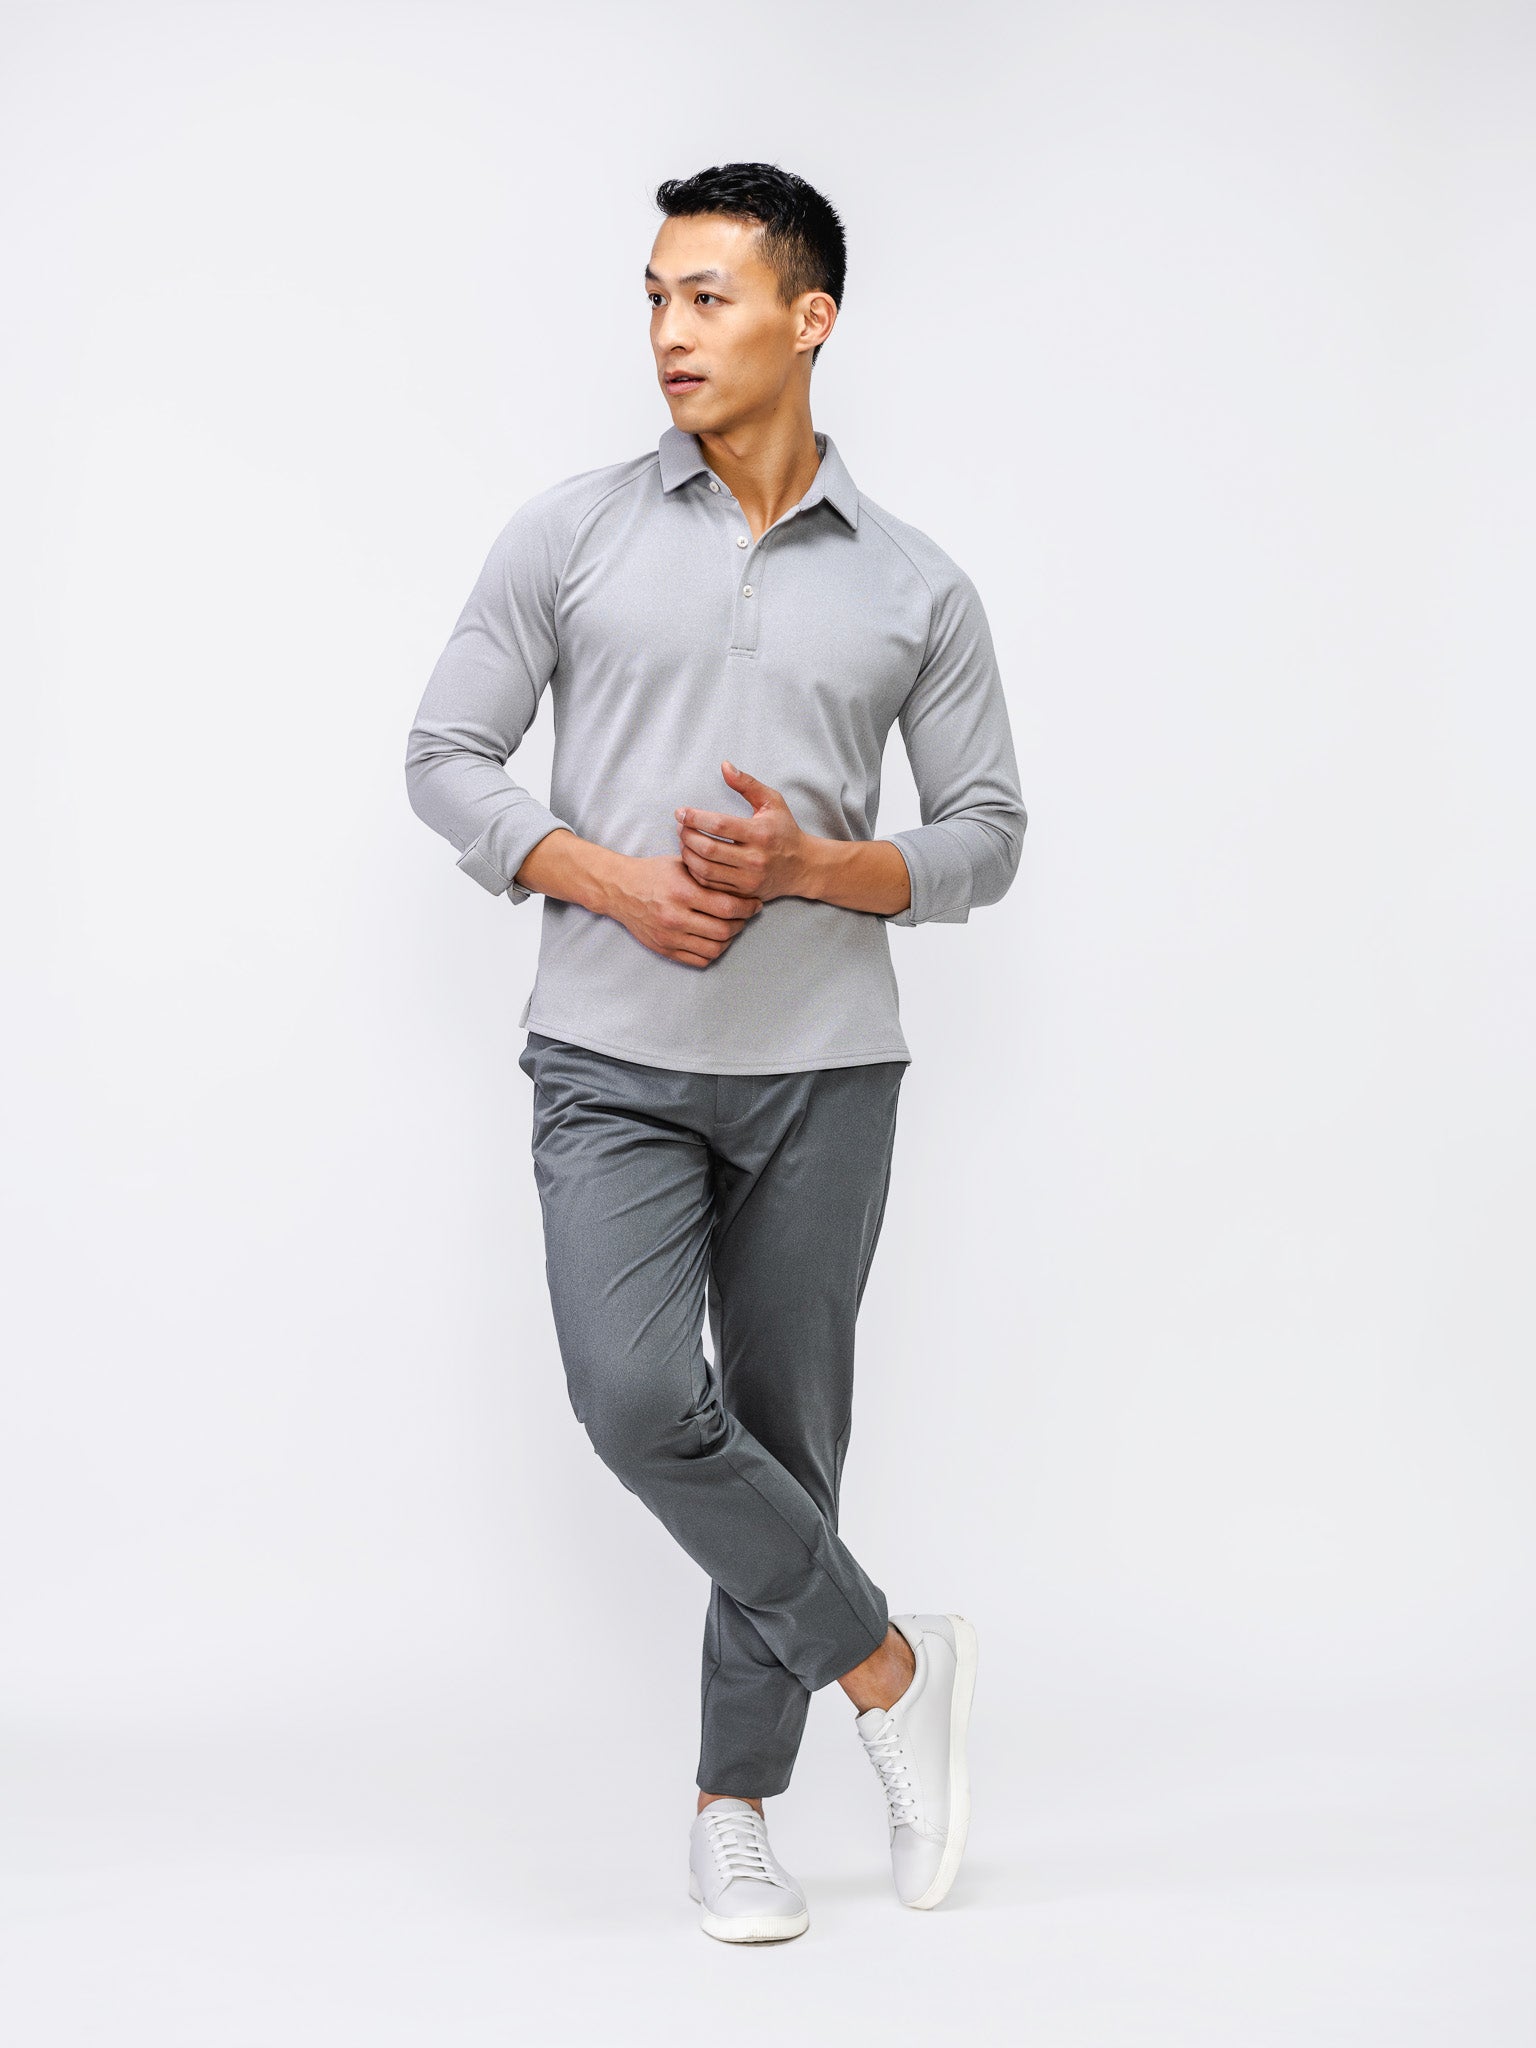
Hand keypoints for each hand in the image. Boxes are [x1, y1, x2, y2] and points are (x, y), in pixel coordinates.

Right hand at [603, 853, 762, 966]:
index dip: (747, 908)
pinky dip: (713, 952)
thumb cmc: (653, 873)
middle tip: (745, 916)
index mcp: (682, 892)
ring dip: (729, 940)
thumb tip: (742, 882)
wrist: (620, 889)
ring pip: (714, 949)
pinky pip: (698, 960)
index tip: (755, 904)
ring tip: (731, 928)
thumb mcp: (681, 864)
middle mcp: (676, 917)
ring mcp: (669, 937)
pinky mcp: (664, 949)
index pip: (727, 906)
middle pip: (724, 931)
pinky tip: (714, 939)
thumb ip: (709, 874)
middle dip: (741, 924)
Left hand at [674, 761, 809, 902]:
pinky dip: (695, 872)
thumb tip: (724, 765)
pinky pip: (710, 885)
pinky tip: (692, 859)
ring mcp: (748, 879)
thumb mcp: (772, 802)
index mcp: (760, 833)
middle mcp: (755, 859)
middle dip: (687, 836)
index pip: (719, 825)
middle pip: (708, 848)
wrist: (803, 867)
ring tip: (683, 841)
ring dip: (687, 854)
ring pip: (705, 869)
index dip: (694, 818)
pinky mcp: (743, 894)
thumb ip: (747, 783)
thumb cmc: (785, 830)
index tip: (681, 812)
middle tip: (679, 826)